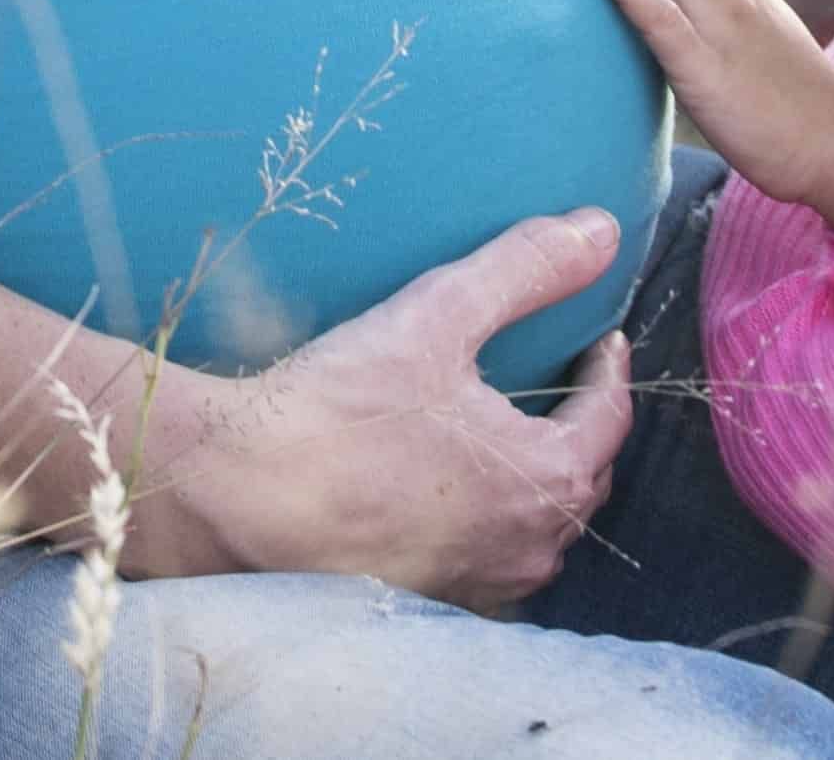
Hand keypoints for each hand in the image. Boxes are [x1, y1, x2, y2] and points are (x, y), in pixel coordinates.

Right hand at [140, 209, 635, 612]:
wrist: (223, 497)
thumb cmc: (335, 410)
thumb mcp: (441, 315)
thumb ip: (527, 268)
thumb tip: (603, 230)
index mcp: (546, 480)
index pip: (610, 419)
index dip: (608, 371)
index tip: (600, 338)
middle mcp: (524, 549)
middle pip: (583, 478)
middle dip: (583, 426)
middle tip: (564, 380)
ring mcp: (473, 585)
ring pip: (538, 529)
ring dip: (539, 480)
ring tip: (515, 432)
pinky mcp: (421, 602)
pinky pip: (484, 560)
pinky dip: (488, 521)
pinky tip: (454, 490)